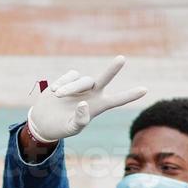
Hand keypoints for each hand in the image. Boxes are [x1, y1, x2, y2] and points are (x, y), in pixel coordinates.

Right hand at [26, 55, 147, 144]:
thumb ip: (80, 120)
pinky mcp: (69, 79)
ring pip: (81, 80)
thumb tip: (84, 103)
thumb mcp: (71, 129)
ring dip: (70, 87)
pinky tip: (55, 92)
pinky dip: (62, 83)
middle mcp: (92, 94)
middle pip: (104, 79)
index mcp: (97, 107)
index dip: (130, 95)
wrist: (43, 120)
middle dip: (112, 69)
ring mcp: (81, 86)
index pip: (116, 101)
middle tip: (122, 59)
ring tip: (58, 95)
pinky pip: (70, 76)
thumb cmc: (60, 127)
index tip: (144, 90)